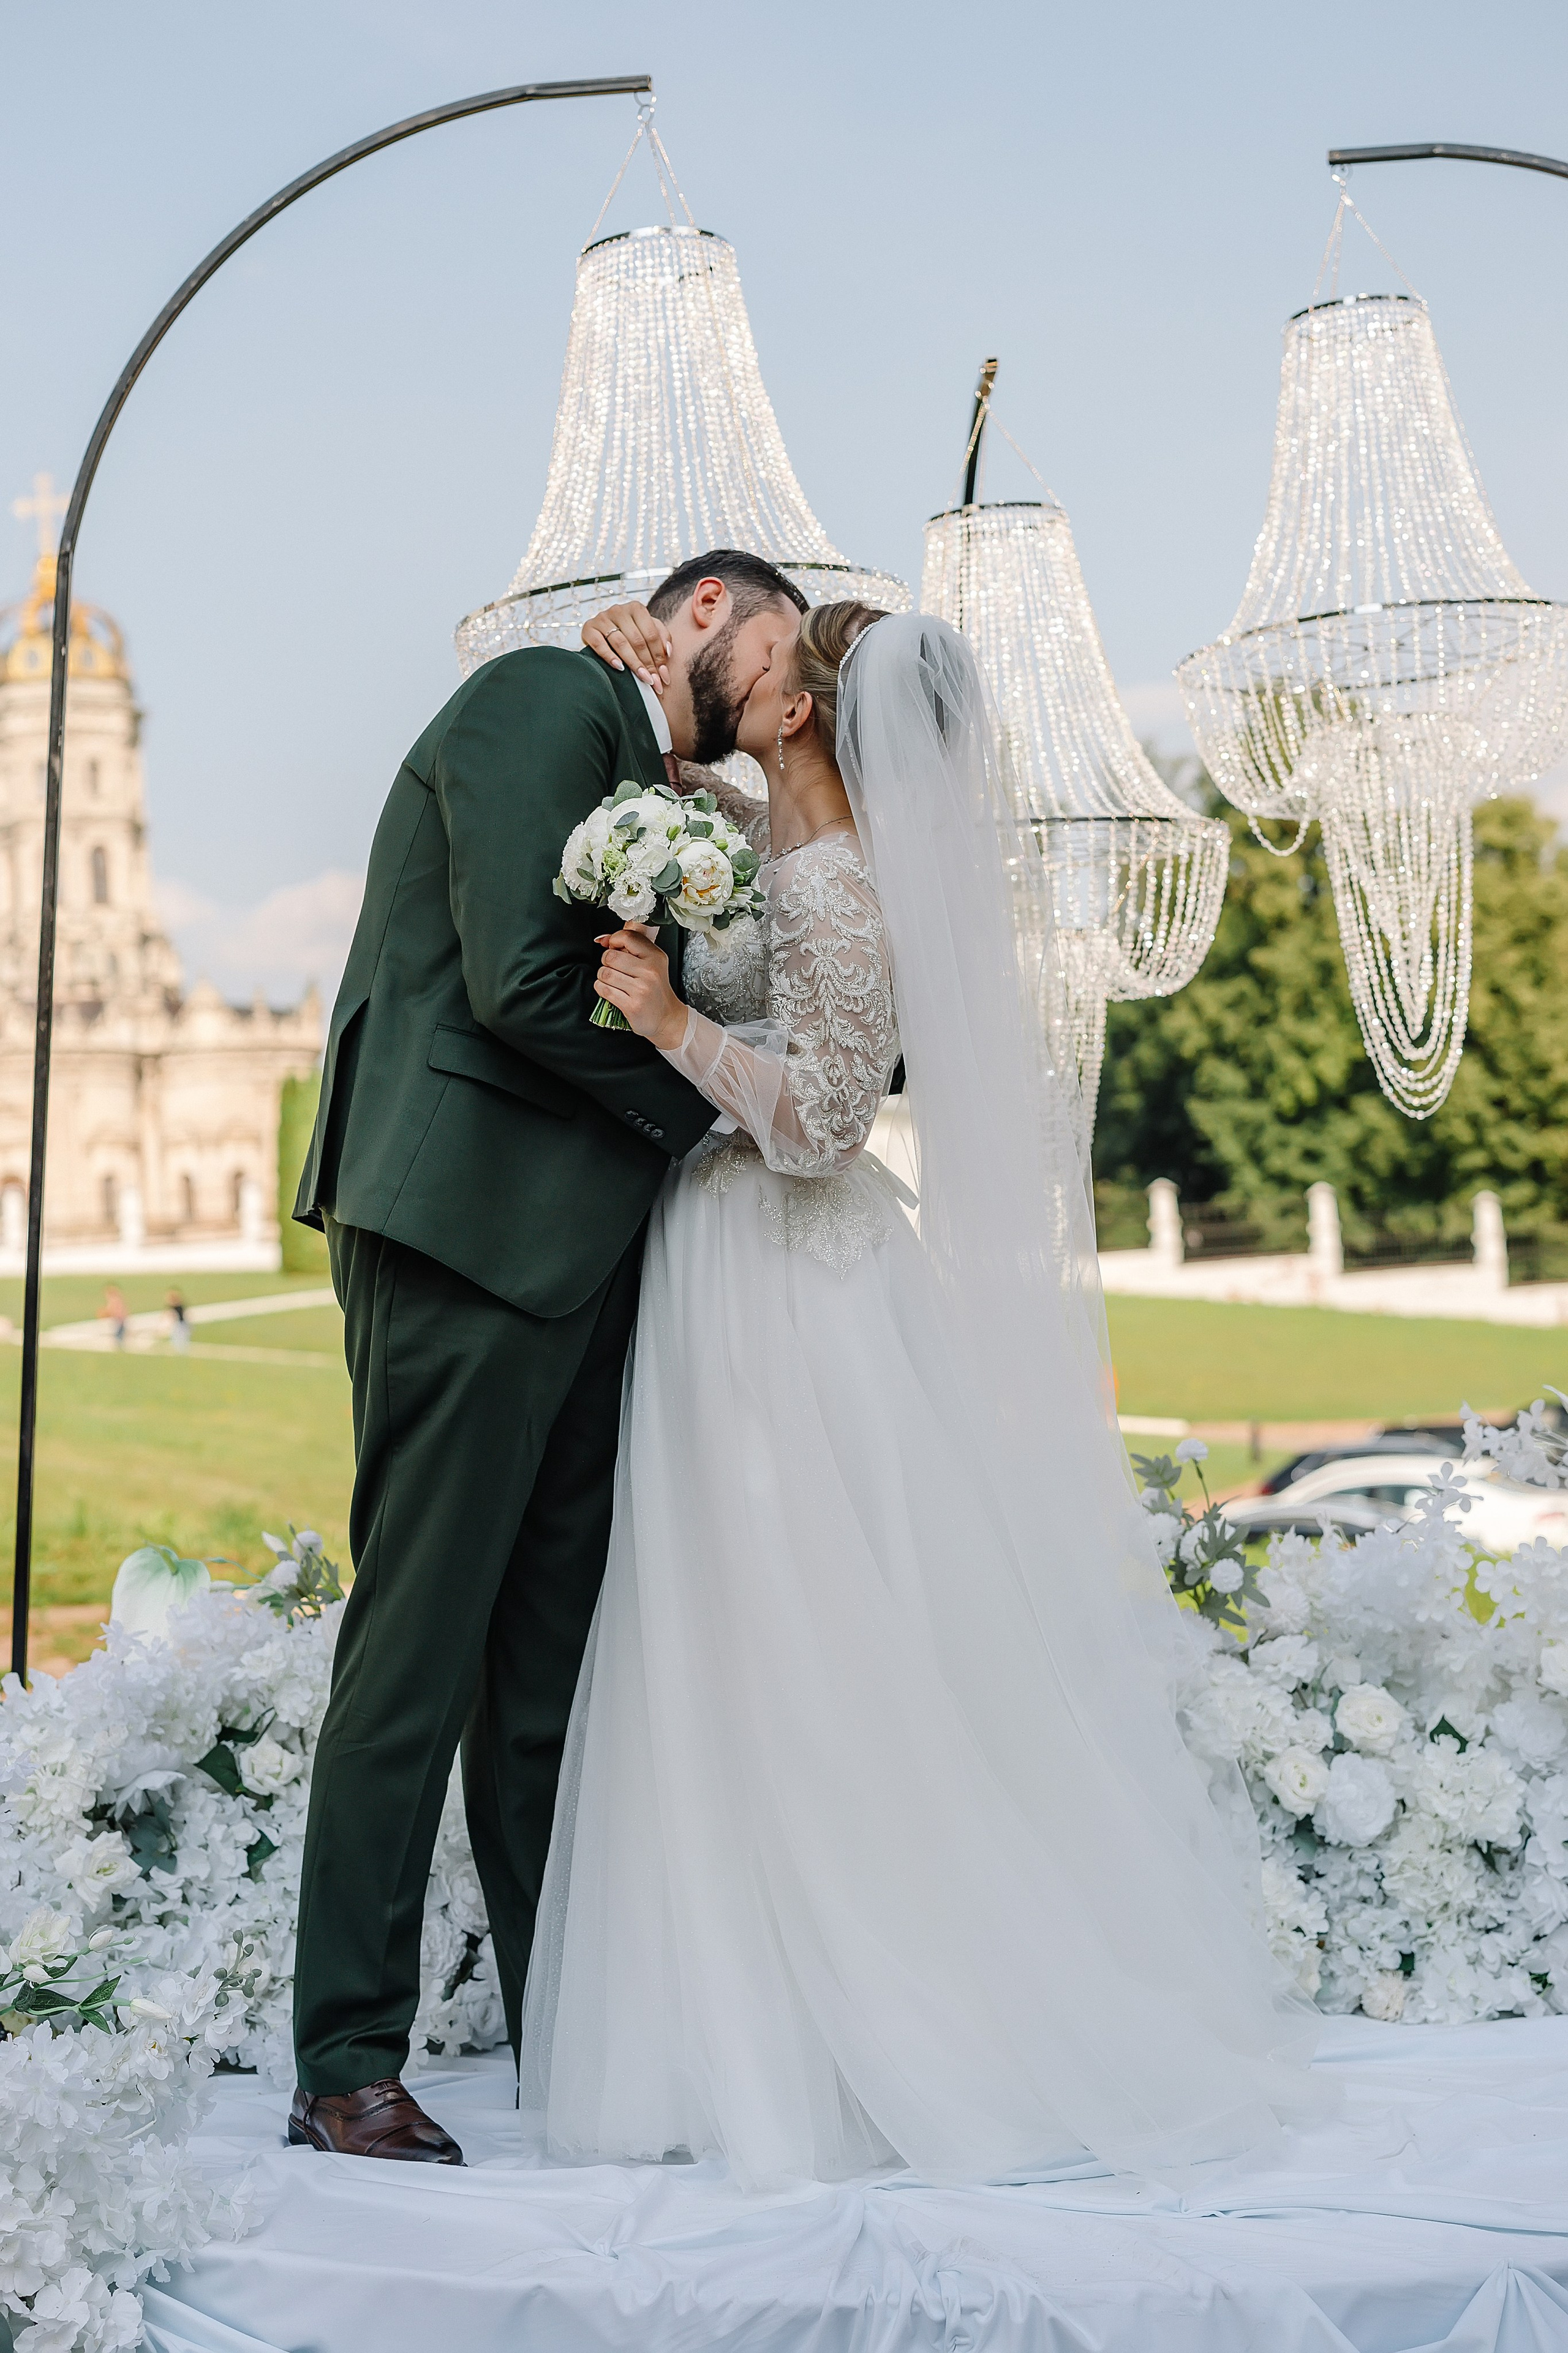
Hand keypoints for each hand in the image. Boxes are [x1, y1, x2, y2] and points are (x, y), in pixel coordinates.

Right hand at [581, 601, 671, 689]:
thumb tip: (668, 652)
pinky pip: (599, 644)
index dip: (659, 656)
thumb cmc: (628, 632)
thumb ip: (662, 637)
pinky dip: (609, 656)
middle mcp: (619, 610)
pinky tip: (619, 668)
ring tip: (642, 678)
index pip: (651, 634)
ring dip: (633, 663)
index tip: (663, 675)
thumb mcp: (647, 630)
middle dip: (648, 664)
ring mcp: (602, 618)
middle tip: (654, 682)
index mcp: (636, 608)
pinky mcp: (588, 628)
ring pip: (620, 643)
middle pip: (637, 640)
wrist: (601, 630)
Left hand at [594, 923, 687, 1048]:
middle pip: (611, 956)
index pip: (626, 937)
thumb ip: (631, 946)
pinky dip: (602, 989)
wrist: (666, 1017)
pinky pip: (604, 990)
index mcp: (655, 957)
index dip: (614, 941)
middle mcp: (650, 971)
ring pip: (605, 973)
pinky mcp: (632, 1005)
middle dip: (607, 962)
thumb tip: (604, 939)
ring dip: (603, 977)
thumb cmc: (656, 990)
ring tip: (613, 981)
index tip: (614, 947)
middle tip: (615, 968)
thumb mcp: (652, 963)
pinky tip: (611, 991)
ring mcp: (641, 989)